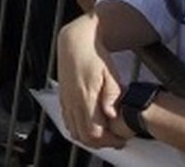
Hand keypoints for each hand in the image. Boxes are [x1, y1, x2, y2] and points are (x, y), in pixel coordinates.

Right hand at [57, 15, 126, 149]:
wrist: (75, 41)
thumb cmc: (94, 55)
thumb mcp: (110, 73)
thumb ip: (111, 95)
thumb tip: (111, 114)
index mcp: (85, 96)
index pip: (94, 132)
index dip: (108, 141)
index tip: (121, 140)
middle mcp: (73, 101)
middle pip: (83, 136)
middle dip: (101, 143)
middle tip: (115, 140)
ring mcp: (66, 100)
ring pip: (74, 131)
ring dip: (89, 137)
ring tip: (105, 133)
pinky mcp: (63, 97)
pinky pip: (68, 121)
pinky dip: (78, 128)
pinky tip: (90, 124)